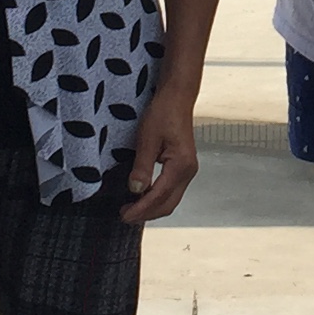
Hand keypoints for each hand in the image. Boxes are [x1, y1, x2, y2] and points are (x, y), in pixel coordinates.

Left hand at [121, 83, 199, 222]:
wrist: (177, 98)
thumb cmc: (163, 113)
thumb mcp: (147, 139)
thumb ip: (142, 167)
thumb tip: (135, 190)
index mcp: (181, 165)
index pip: (159, 196)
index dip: (141, 209)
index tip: (124, 215)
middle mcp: (188, 171)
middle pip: (168, 204)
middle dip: (147, 213)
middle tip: (125, 216)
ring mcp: (188, 170)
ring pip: (171, 199)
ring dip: (151, 207)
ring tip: (131, 209)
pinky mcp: (183, 167)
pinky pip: (171, 190)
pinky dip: (157, 198)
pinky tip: (142, 196)